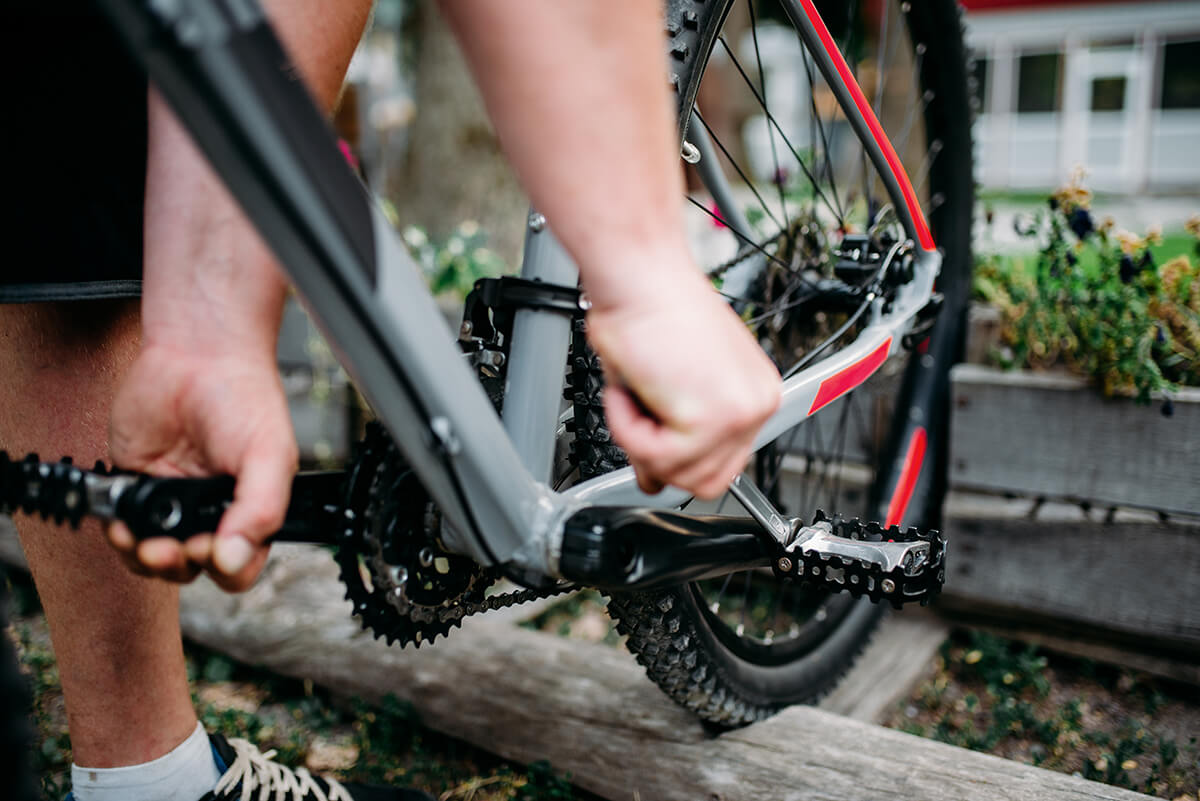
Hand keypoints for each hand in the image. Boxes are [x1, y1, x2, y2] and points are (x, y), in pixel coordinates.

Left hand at [106, 343, 297, 590]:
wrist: (197, 355)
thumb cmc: (244, 398)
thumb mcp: (270, 455)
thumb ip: (261, 509)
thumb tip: (233, 558)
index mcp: (251, 510)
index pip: (239, 565)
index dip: (223, 567)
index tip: (209, 549)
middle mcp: (212, 511)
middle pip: (192, 568)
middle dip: (177, 565)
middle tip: (169, 548)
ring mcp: (172, 500)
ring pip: (154, 556)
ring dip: (144, 558)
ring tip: (142, 540)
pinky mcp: (137, 484)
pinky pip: (123, 526)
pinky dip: (119, 532)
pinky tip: (122, 523)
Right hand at [584, 269, 779, 498]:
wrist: (639, 275)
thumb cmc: (648, 309)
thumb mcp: (666, 388)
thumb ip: (668, 439)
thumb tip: (654, 480)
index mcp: (752, 393)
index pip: (722, 464)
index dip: (676, 453)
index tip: (652, 424)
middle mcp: (756, 403)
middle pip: (707, 480)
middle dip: (660, 453)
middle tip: (640, 407)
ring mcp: (740, 412)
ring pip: (681, 475)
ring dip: (639, 438)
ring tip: (636, 390)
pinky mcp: (712, 419)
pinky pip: (657, 458)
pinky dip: (628, 428)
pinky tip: (632, 389)